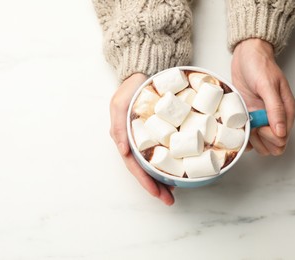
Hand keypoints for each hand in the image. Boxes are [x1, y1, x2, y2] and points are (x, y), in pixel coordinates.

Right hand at [110, 73, 174, 204]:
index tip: (157, 194)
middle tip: (169, 200)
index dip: (145, 181)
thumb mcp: (119, 104)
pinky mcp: (157, 133)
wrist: (143, 74)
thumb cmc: (129, 89)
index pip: (134, 166)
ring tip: (173, 192)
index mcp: (125, 138)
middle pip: (145, 170)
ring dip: (162, 180)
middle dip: (156, 187)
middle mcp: (135, 142)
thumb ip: (119, 126)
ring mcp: (146, 139)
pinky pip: (162, 152)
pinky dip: (167, 164)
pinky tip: (175, 172)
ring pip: (153, 164)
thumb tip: (122, 150)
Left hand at [231, 39, 294, 155]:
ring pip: (259, 142)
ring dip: (250, 139)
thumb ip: (275, 108)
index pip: (282, 139)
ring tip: (242, 125)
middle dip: (260, 140)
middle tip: (250, 126)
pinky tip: (236, 127)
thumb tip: (280, 131)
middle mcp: (274, 117)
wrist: (246, 55)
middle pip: (272, 145)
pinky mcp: (248, 115)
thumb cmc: (259, 65)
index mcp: (286, 111)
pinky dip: (242, 134)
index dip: (269, 137)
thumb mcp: (267, 85)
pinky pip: (247, 134)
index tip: (259, 126)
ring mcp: (260, 117)